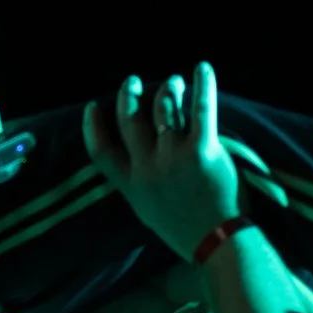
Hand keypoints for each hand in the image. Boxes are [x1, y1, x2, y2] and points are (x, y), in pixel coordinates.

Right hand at [81, 64, 243, 260]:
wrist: (218, 243)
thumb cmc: (186, 230)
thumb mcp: (148, 212)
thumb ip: (137, 185)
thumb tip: (134, 161)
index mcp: (132, 186)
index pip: (101, 152)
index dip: (93, 127)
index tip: (93, 107)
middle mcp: (148, 169)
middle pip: (130, 120)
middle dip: (129, 94)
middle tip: (134, 81)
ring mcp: (174, 158)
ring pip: (163, 109)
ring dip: (167, 89)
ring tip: (174, 82)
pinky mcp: (202, 151)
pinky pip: (201, 109)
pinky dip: (203, 85)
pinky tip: (202, 69)